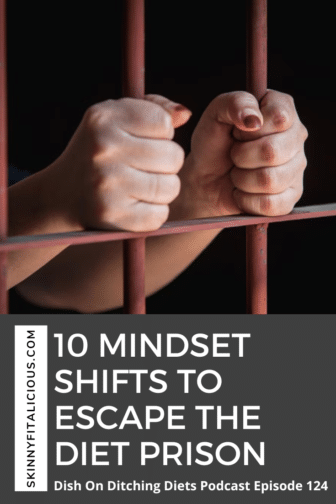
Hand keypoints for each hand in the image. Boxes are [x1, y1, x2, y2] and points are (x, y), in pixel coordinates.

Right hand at [56, 96, 191, 231]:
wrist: (61, 195)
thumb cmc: (99, 153)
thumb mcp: (116, 120)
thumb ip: (154, 109)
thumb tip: (184, 114)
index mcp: (103, 118)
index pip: (164, 123)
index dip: (161, 135)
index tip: (142, 142)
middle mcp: (103, 149)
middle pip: (174, 156)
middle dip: (166, 163)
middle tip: (144, 168)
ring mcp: (107, 184)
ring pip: (171, 187)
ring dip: (163, 189)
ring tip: (140, 186)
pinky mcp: (113, 215)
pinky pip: (160, 215)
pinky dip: (154, 212)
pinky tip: (135, 205)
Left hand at [177, 90, 307, 217]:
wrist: (205, 180)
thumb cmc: (213, 143)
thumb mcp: (215, 114)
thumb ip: (235, 103)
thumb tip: (254, 120)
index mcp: (283, 109)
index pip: (279, 118)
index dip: (249, 129)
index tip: (237, 131)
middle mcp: (296, 138)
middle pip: (272, 152)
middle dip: (241, 156)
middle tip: (234, 155)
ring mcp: (296, 169)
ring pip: (270, 180)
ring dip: (242, 179)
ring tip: (237, 173)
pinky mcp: (290, 198)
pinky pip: (270, 205)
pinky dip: (246, 200)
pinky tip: (242, 192)